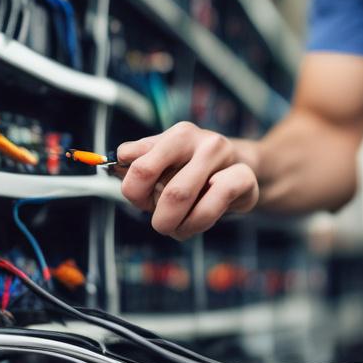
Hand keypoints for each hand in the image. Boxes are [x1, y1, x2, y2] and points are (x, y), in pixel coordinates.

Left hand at [116, 122, 258, 239]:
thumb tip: (118, 161)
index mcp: (178, 135)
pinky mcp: (244, 178)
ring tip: (179, 228)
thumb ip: (140, 162)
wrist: (242, 175)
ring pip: (182, 196)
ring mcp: (225, 157)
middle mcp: (202, 141)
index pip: (139, 166)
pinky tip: (198, 222)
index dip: (134, 193)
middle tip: (161, 223)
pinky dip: (198, 222)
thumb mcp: (166, 165)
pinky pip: (211, 206)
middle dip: (158, 216)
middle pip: (161, 185)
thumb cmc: (196, 173)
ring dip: (177, 225)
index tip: (143, 201)